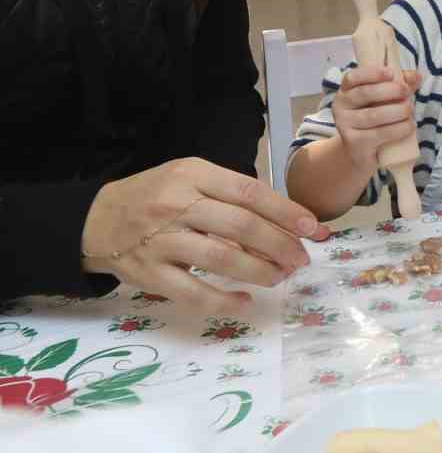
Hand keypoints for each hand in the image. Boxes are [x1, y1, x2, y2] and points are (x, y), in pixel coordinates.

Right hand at [82, 158, 329, 310]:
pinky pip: (192, 292)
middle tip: (301, 259)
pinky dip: (223, 300)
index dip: (286, 211)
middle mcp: (177, 204)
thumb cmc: (155, 196)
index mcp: (193, 175)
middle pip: (241, 226)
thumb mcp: (190, 178)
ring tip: (281, 276)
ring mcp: (161, 240)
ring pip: (221, 258)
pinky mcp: (148, 274)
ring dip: (259, 270)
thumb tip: (284, 222)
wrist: (95, 219)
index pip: (249, 192)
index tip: (312, 228)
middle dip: (280, 244)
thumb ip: (231, 195)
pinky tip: (245, 301)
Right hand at [331, 65, 420, 174]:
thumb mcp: (386, 98)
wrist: (361, 152)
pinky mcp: (355, 144)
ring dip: (398, 111)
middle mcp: (340, 107)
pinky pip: (380, 133)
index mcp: (346, 90)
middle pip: (365, 93)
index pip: (352, 77)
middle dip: (391, 90)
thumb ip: (400, 83)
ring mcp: (345, 126)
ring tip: (409, 111)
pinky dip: (399, 128)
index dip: (372, 73)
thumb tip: (417, 75)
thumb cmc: (376, 118)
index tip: (391, 73)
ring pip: (374, 115)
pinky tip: (409, 126)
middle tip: (407, 93)